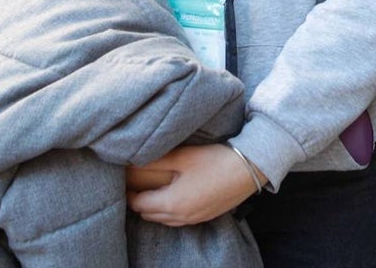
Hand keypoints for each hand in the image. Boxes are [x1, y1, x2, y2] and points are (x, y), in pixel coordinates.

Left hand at [127, 144, 266, 226]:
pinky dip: (171, 211)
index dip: (130, 194)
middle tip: (137, 186)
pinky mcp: (205, 217)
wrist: (248, 169)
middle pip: (149, 215)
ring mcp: (195, 219)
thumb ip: (156, 161)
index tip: (127, 182)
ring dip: (155, 208)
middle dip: (140, 202)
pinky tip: (175, 196)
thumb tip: (134, 161)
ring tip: (153, 190)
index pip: (139, 204)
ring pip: (164, 220)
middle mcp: (181, 217)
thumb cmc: (214, 160)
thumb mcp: (183, 156)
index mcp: (172, 203)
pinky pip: (180, 220)